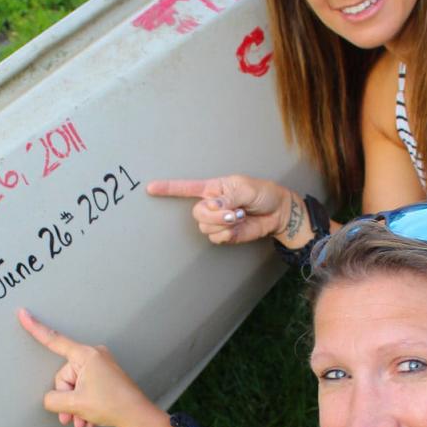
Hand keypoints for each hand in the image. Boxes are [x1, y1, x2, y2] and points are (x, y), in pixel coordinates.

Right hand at [18, 308, 163, 426]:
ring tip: (82, 421)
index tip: (23, 314)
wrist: (138, 416)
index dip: (36, 328)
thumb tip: (51, 399)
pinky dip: (84, 405)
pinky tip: (89, 419)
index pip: (55, 341)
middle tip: (72, 416)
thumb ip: (54, 400)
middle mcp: (93, 356)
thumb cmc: (114, 405)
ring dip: (75, 406)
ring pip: (74, 386)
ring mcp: (100, 366)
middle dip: (66, 399)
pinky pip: (85, 388)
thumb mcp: (76, 404)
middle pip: (64, 377)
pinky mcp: (104, 376)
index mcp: (86, 356)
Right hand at [146, 175, 305, 246]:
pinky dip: (228, 234)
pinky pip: (216, 238)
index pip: (186, 188)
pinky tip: (238, 227)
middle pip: (197, 213)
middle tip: (234, 211)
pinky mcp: (224, 234)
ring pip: (205, 227)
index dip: (168, 189)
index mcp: (213, 188)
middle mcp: (211, 204)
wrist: (277, 212)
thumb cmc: (262, 194)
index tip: (150, 188)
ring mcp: (217, 221)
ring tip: (240, 216)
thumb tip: (212, 205)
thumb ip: (227, 197)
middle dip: (214, 215)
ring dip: (224, 224)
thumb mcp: (246, 188)